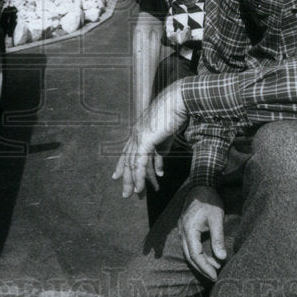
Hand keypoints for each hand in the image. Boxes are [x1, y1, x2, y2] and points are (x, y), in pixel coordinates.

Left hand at [111, 82, 187, 197]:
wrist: (179, 101)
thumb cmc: (175, 115)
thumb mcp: (166, 137)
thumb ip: (160, 152)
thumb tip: (159, 169)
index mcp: (139, 132)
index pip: (127, 152)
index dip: (122, 165)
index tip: (117, 176)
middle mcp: (136, 134)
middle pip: (128, 160)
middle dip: (127, 178)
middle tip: (125, 193)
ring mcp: (139, 137)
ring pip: (133, 164)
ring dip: (135, 181)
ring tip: (135, 195)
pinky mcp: (145, 140)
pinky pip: (140, 163)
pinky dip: (141, 177)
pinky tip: (142, 188)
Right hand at [178, 186, 226, 279]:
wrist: (202, 185)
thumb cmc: (210, 201)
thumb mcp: (217, 220)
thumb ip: (218, 239)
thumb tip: (222, 258)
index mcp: (189, 230)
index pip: (195, 255)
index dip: (204, 267)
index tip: (215, 276)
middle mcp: (182, 232)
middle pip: (190, 256)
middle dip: (202, 268)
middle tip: (214, 276)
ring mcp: (182, 229)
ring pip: (189, 251)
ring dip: (200, 261)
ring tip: (214, 267)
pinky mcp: (186, 228)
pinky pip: (190, 245)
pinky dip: (198, 253)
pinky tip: (208, 256)